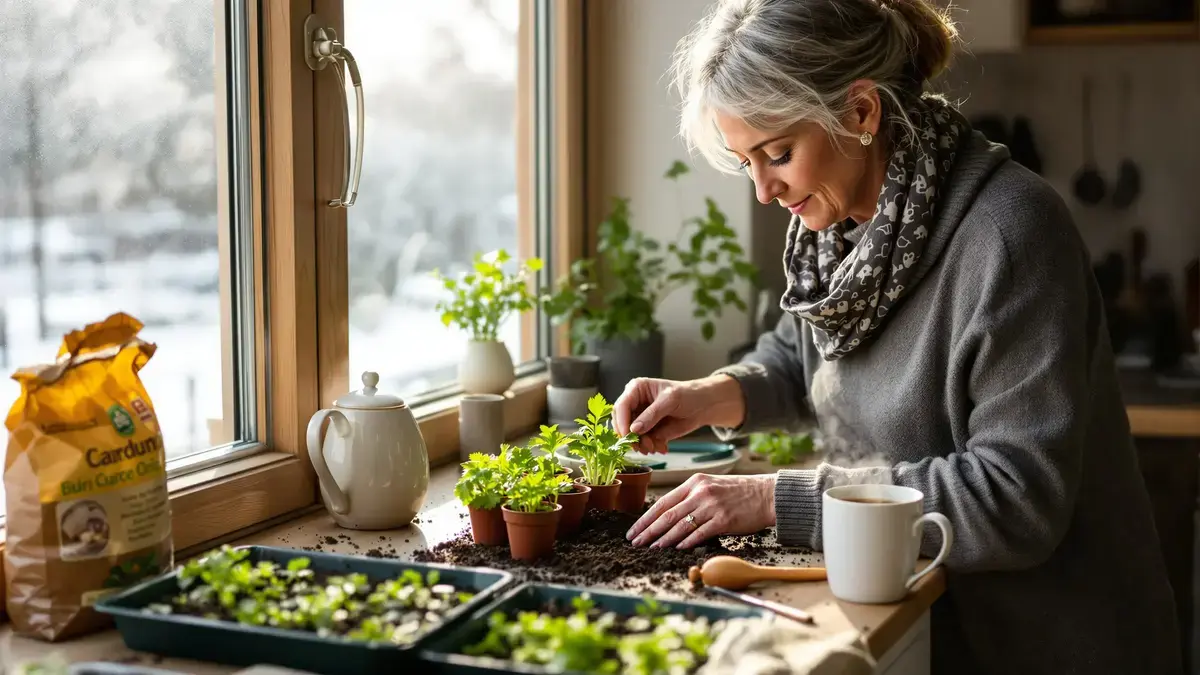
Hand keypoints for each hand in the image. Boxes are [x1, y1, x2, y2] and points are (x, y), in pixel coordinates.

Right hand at [612, 375, 744, 453]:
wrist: (702, 406)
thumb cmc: (687, 395)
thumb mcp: (670, 401)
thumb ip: (652, 415)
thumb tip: (634, 430)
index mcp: (636, 389)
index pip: (621, 406)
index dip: (622, 422)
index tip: (628, 436)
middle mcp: (635, 404)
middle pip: (622, 423)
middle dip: (631, 437)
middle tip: (643, 446)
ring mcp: (640, 418)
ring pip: (631, 436)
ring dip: (641, 445)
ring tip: (655, 446)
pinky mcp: (648, 430)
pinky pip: (642, 442)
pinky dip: (651, 447)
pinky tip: (662, 447)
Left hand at [626, 473, 775, 548]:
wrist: (766, 494)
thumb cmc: (739, 493)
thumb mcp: (711, 486)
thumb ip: (691, 497)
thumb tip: (670, 516)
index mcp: (694, 483)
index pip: (663, 502)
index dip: (646, 518)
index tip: (634, 530)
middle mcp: (700, 492)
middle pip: (667, 514)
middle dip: (648, 530)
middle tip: (635, 542)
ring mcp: (712, 505)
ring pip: (681, 525)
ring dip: (664, 539)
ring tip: (651, 547)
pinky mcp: (724, 519)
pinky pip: (700, 532)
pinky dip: (687, 541)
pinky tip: (676, 548)